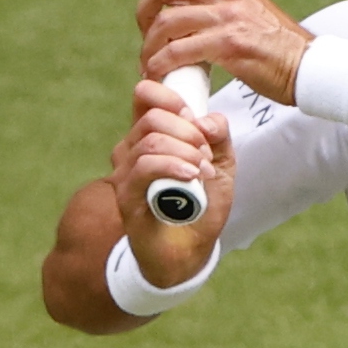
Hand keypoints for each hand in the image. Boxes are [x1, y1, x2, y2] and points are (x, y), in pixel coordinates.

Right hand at [111, 77, 231, 280]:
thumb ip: (219, 138)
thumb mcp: (222, 167)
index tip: (194, 116)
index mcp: (151, 136)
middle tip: (207, 155)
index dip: (169, 97)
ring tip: (204, 171)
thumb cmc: (201, 206)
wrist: (190, 251)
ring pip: (149, 141)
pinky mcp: (126, 195)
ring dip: (185, 151)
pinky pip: (144, 167)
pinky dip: (173, 166)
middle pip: (151, 117)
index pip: (145, 96)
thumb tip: (207, 119)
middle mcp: (132, 150)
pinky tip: (191, 176)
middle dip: (188, 130)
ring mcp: (125, 172)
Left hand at [137, 0, 308, 103]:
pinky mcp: (228, 45)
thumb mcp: (248, 7)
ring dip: (149, 45)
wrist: (307, 66)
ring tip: (151, 61)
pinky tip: (161, 72)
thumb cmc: (277, 45)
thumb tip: (185, 10)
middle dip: (143, 11)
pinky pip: (178, 51)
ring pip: (165, 22)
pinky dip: (161, 64)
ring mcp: (227, 17)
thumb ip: (218, 2)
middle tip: (146, 32)